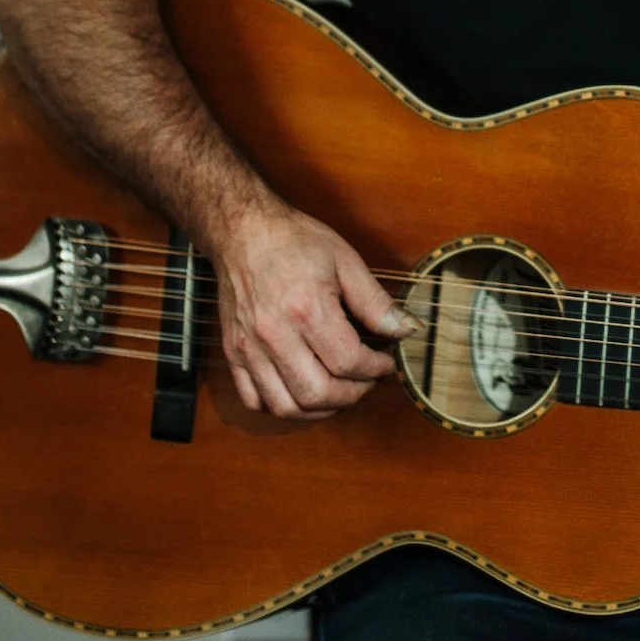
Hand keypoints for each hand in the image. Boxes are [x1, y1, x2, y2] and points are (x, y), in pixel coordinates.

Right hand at [213, 201, 413, 420]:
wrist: (243, 231)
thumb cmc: (294, 241)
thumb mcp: (344, 260)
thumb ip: (375, 302)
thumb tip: (405, 329)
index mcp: (307, 308)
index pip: (348, 362)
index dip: (376, 369)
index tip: (385, 362)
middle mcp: (275, 334)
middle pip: (317, 393)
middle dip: (352, 395)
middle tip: (366, 381)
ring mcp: (250, 347)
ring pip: (285, 406)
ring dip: (319, 409)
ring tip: (338, 392)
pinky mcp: (234, 352)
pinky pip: (254, 400)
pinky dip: (280, 407)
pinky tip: (300, 391)